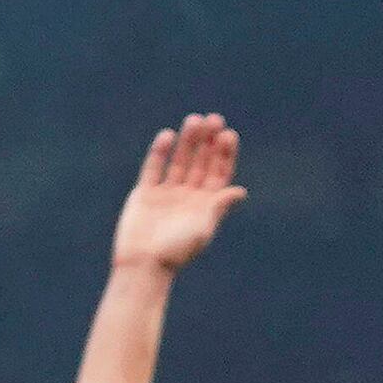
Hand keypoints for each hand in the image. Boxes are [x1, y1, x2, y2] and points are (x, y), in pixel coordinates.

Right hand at [111, 114, 244, 275]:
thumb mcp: (203, 229)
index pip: (219, 172)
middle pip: (201, 162)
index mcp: (206, 203)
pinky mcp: (145, 194)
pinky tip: (167, 136)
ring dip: (187, 141)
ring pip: (179, 161)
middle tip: (213, 119)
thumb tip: (239, 190)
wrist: (142, 264)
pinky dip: (160, 152)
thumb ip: (218, 207)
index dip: (224, 153)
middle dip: (207, 141)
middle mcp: (189, 194)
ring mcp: (167, 193)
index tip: (227, 135)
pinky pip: (153, 168)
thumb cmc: (176, 251)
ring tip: (193, 120)